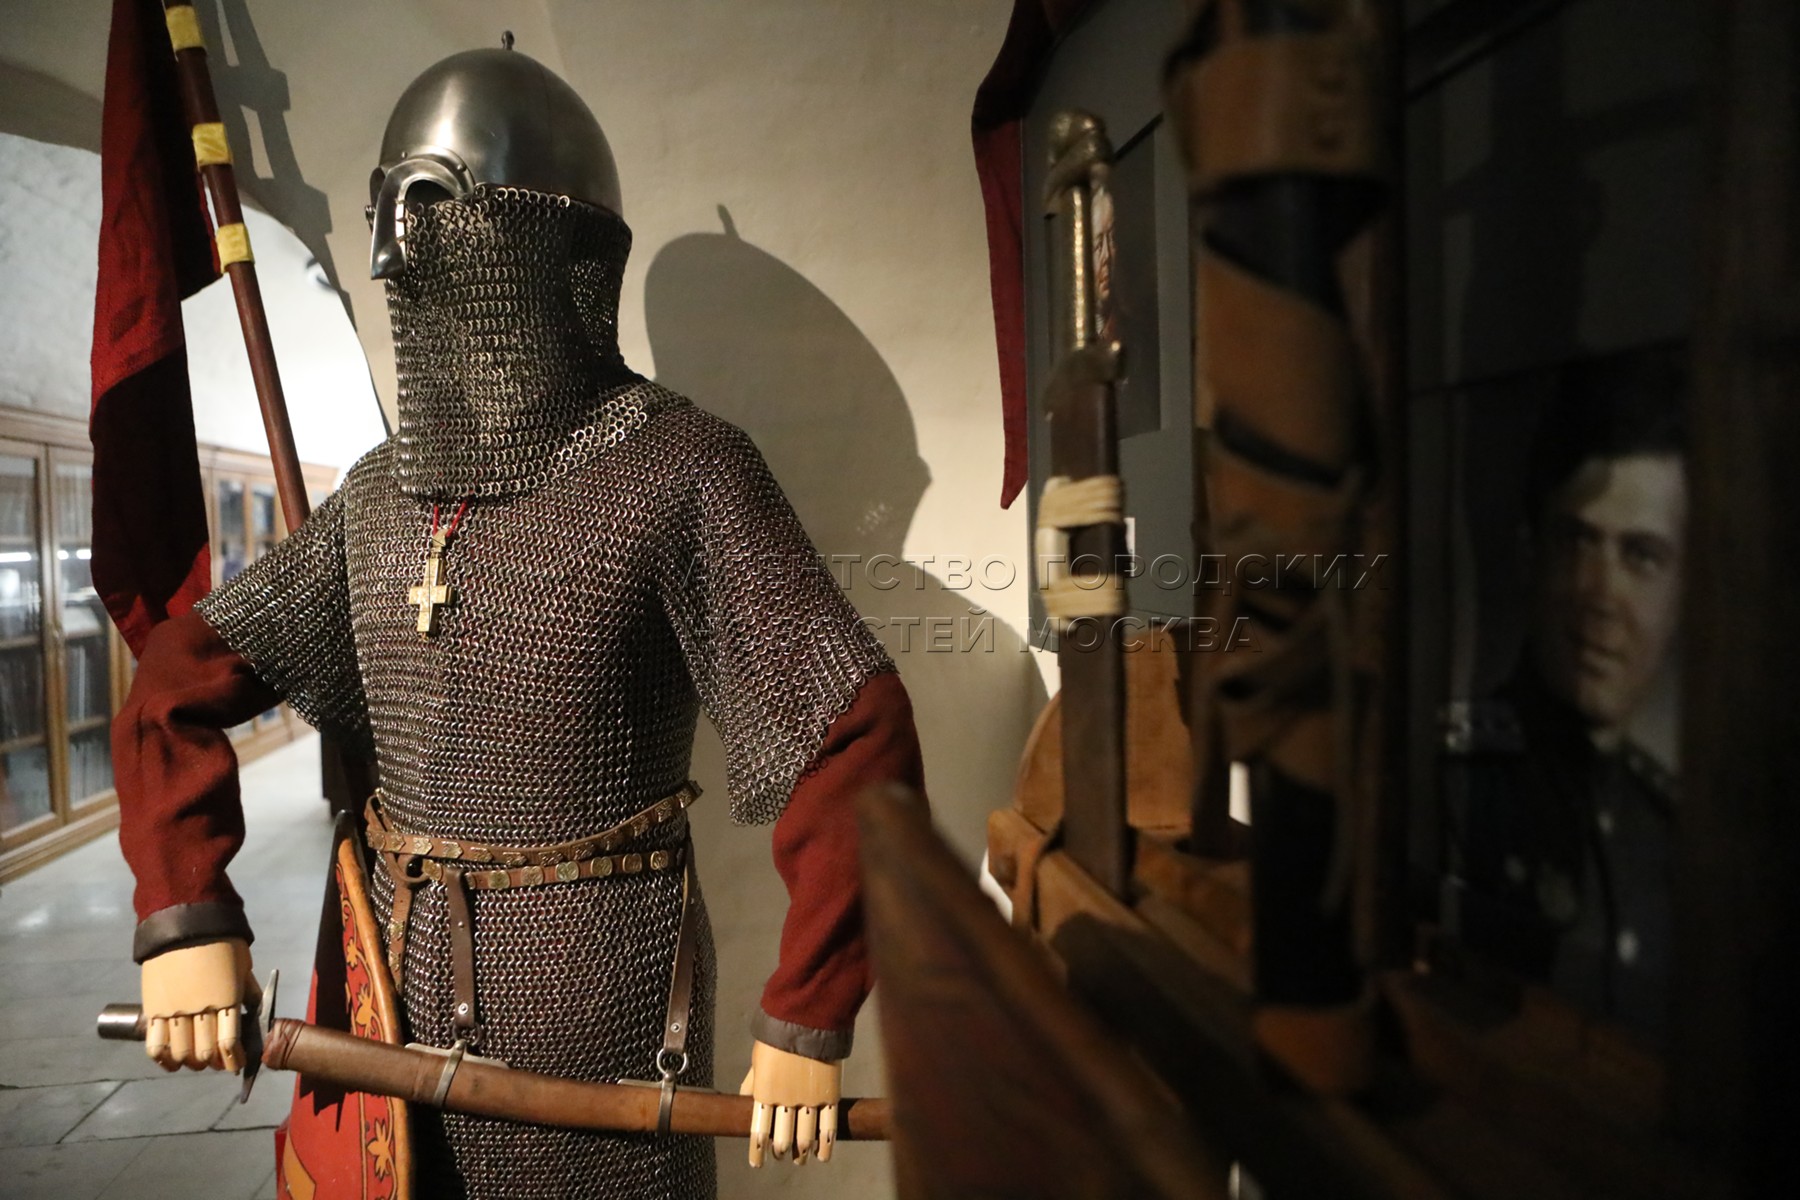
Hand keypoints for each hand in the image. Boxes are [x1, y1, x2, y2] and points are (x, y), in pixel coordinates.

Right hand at [139, 938, 256, 1071]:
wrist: (185, 922)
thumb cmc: (221, 941)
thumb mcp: (243, 966)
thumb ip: (248, 993)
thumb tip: (255, 1014)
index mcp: (227, 999)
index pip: (229, 1043)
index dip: (233, 1060)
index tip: (236, 1065)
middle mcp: (200, 1009)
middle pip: (204, 1052)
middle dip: (212, 1063)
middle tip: (216, 1063)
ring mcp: (173, 1010)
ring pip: (179, 1053)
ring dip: (189, 1064)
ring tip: (194, 1062)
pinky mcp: (152, 1008)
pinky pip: (154, 1044)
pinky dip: (162, 1059)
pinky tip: (170, 1063)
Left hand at [738, 1038, 841, 1165]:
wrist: (806, 1019)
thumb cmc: (777, 1037)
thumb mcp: (758, 1060)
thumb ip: (753, 1083)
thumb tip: (743, 1098)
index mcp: (764, 1093)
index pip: (759, 1131)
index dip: (758, 1150)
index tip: (758, 1162)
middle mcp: (786, 1101)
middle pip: (782, 1137)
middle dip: (780, 1149)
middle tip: (781, 1153)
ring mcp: (809, 1099)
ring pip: (805, 1136)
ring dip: (802, 1151)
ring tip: (801, 1158)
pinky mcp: (830, 1094)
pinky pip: (828, 1126)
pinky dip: (826, 1143)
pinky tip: (823, 1154)